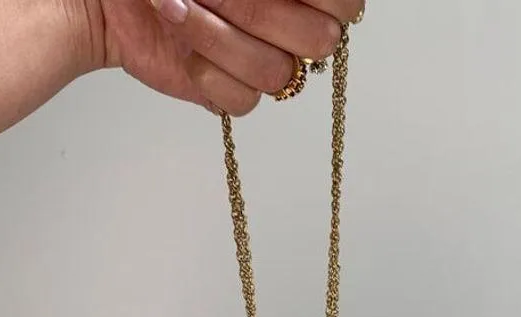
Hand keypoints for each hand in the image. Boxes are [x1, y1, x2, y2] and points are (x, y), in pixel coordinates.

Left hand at [85, 0, 363, 114]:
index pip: (347, 3)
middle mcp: (289, 26)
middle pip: (320, 41)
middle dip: (260, 11)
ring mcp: (261, 62)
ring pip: (277, 73)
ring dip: (220, 38)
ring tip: (173, 7)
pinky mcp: (230, 92)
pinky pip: (243, 103)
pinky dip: (207, 74)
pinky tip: (179, 48)